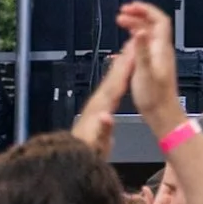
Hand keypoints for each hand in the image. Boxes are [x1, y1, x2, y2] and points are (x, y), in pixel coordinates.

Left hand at [72, 42, 138, 159]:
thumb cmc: (85, 154)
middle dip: (124, 60)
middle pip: (112, 78)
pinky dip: (116, 78)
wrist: (68, 162)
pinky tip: (120, 76)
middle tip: (133, 42)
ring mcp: (95, 106)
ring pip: (110, 81)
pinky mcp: (96, 110)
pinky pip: (110, 89)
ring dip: (120, 66)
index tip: (134, 51)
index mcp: (100, 109)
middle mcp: (96, 104)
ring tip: (129, 52)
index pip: (115, 84)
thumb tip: (107, 117)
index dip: (125, 68)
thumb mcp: (96, 145)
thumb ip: (102, 130)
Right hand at [117, 2, 182, 131]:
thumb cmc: (155, 97)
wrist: (162, 114)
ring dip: (135, 26)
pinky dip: (133, 41)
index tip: (131, 6)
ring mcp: (158, 58)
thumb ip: (141, 51)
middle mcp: (162, 51)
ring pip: (148, 35)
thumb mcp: (144, 72)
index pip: (160, 20)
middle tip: (122, 13)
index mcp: (161, 49)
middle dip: (138, 15)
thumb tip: (140, 31)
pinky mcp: (153, 66)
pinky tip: (123, 47)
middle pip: (153, 25)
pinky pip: (144, 47)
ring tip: (121, 23)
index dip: (146, 10)